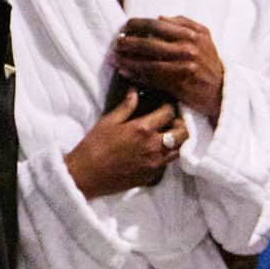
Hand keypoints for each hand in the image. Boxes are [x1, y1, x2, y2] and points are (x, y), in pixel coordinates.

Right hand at [65, 90, 185, 198]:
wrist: (86, 176)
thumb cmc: (94, 146)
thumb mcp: (108, 121)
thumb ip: (126, 106)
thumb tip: (135, 91)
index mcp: (143, 129)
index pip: (169, 112)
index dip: (168, 106)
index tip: (164, 105)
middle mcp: (154, 146)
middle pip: (183, 133)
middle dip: (180, 124)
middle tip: (170, 121)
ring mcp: (155, 163)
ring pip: (178, 150)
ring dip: (175, 141)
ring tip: (165, 136)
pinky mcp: (152, 177)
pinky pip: (167, 164)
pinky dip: (165, 156)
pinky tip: (154, 152)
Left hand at [112, 16, 224, 120]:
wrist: (221, 90)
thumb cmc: (209, 61)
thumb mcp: (204, 36)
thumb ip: (183, 23)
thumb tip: (159, 18)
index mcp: (192, 34)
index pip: (157, 25)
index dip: (137, 25)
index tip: (125, 26)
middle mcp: (188, 50)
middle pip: (150, 44)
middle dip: (129, 43)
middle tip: (117, 43)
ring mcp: (183, 68)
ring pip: (148, 63)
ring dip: (128, 60)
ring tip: (115, 57)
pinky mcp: (179, 85)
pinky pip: (152, 79)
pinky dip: (136, 75)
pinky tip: (125, 72)